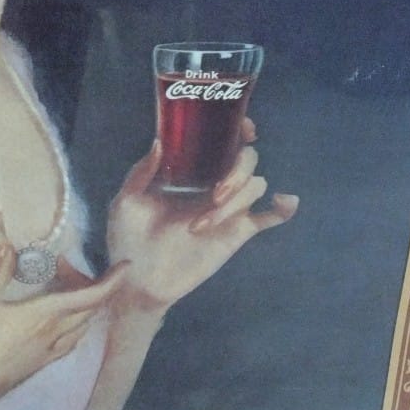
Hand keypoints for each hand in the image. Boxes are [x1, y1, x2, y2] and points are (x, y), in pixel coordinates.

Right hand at [0, 245, 127, 409]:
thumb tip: (8, 244)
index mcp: (44, 316)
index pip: (91, 297)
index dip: (112, 281)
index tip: (127, 266)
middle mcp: (53, 335)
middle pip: (88, 309)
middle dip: (89, 285)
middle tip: (64, 267)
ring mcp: (47, 354)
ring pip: (81, 327)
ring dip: (83, 306)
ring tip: (66, 290)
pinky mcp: (38, 366)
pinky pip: (69, 343)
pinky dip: (75, 326)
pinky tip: (62, 326)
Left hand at [106, 118, 297, 314]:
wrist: (140, 281)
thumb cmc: (128, 239)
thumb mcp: (125, 202)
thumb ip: (141, 172)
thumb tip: (158, 143)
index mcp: (190, 169)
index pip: (222, 140)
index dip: (237, 128)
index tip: (243, 128)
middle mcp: (212, 182)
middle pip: (246, 159)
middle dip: (236, 172)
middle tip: (215, 193)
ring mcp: (227, 207)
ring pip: (254, 186)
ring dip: (234, 201)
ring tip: (201, 225)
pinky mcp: (237, 232)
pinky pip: (268, 217)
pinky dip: (282, 209)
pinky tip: (284, 201)